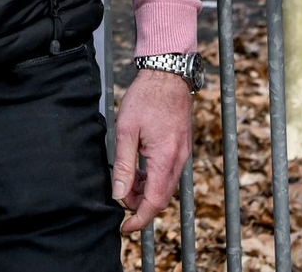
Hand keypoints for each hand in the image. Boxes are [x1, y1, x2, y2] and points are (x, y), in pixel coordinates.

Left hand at [112, 68, 193, 234]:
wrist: (167, 74)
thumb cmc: (145, 97)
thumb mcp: (126, 130)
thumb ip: (124, 164)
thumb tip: (119, 193)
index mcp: (165, 159)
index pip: (154, 202)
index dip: (139, 219)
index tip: (125, 227)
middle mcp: (179, 160)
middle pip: (161, 197)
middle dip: (140, 204)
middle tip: (119, 197)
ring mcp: (183, 153)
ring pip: (165, 185)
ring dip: (147, 190)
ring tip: (126, 181)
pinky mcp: (182, 146)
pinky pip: (169, 172)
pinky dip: (154, 177)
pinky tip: (139, 168)